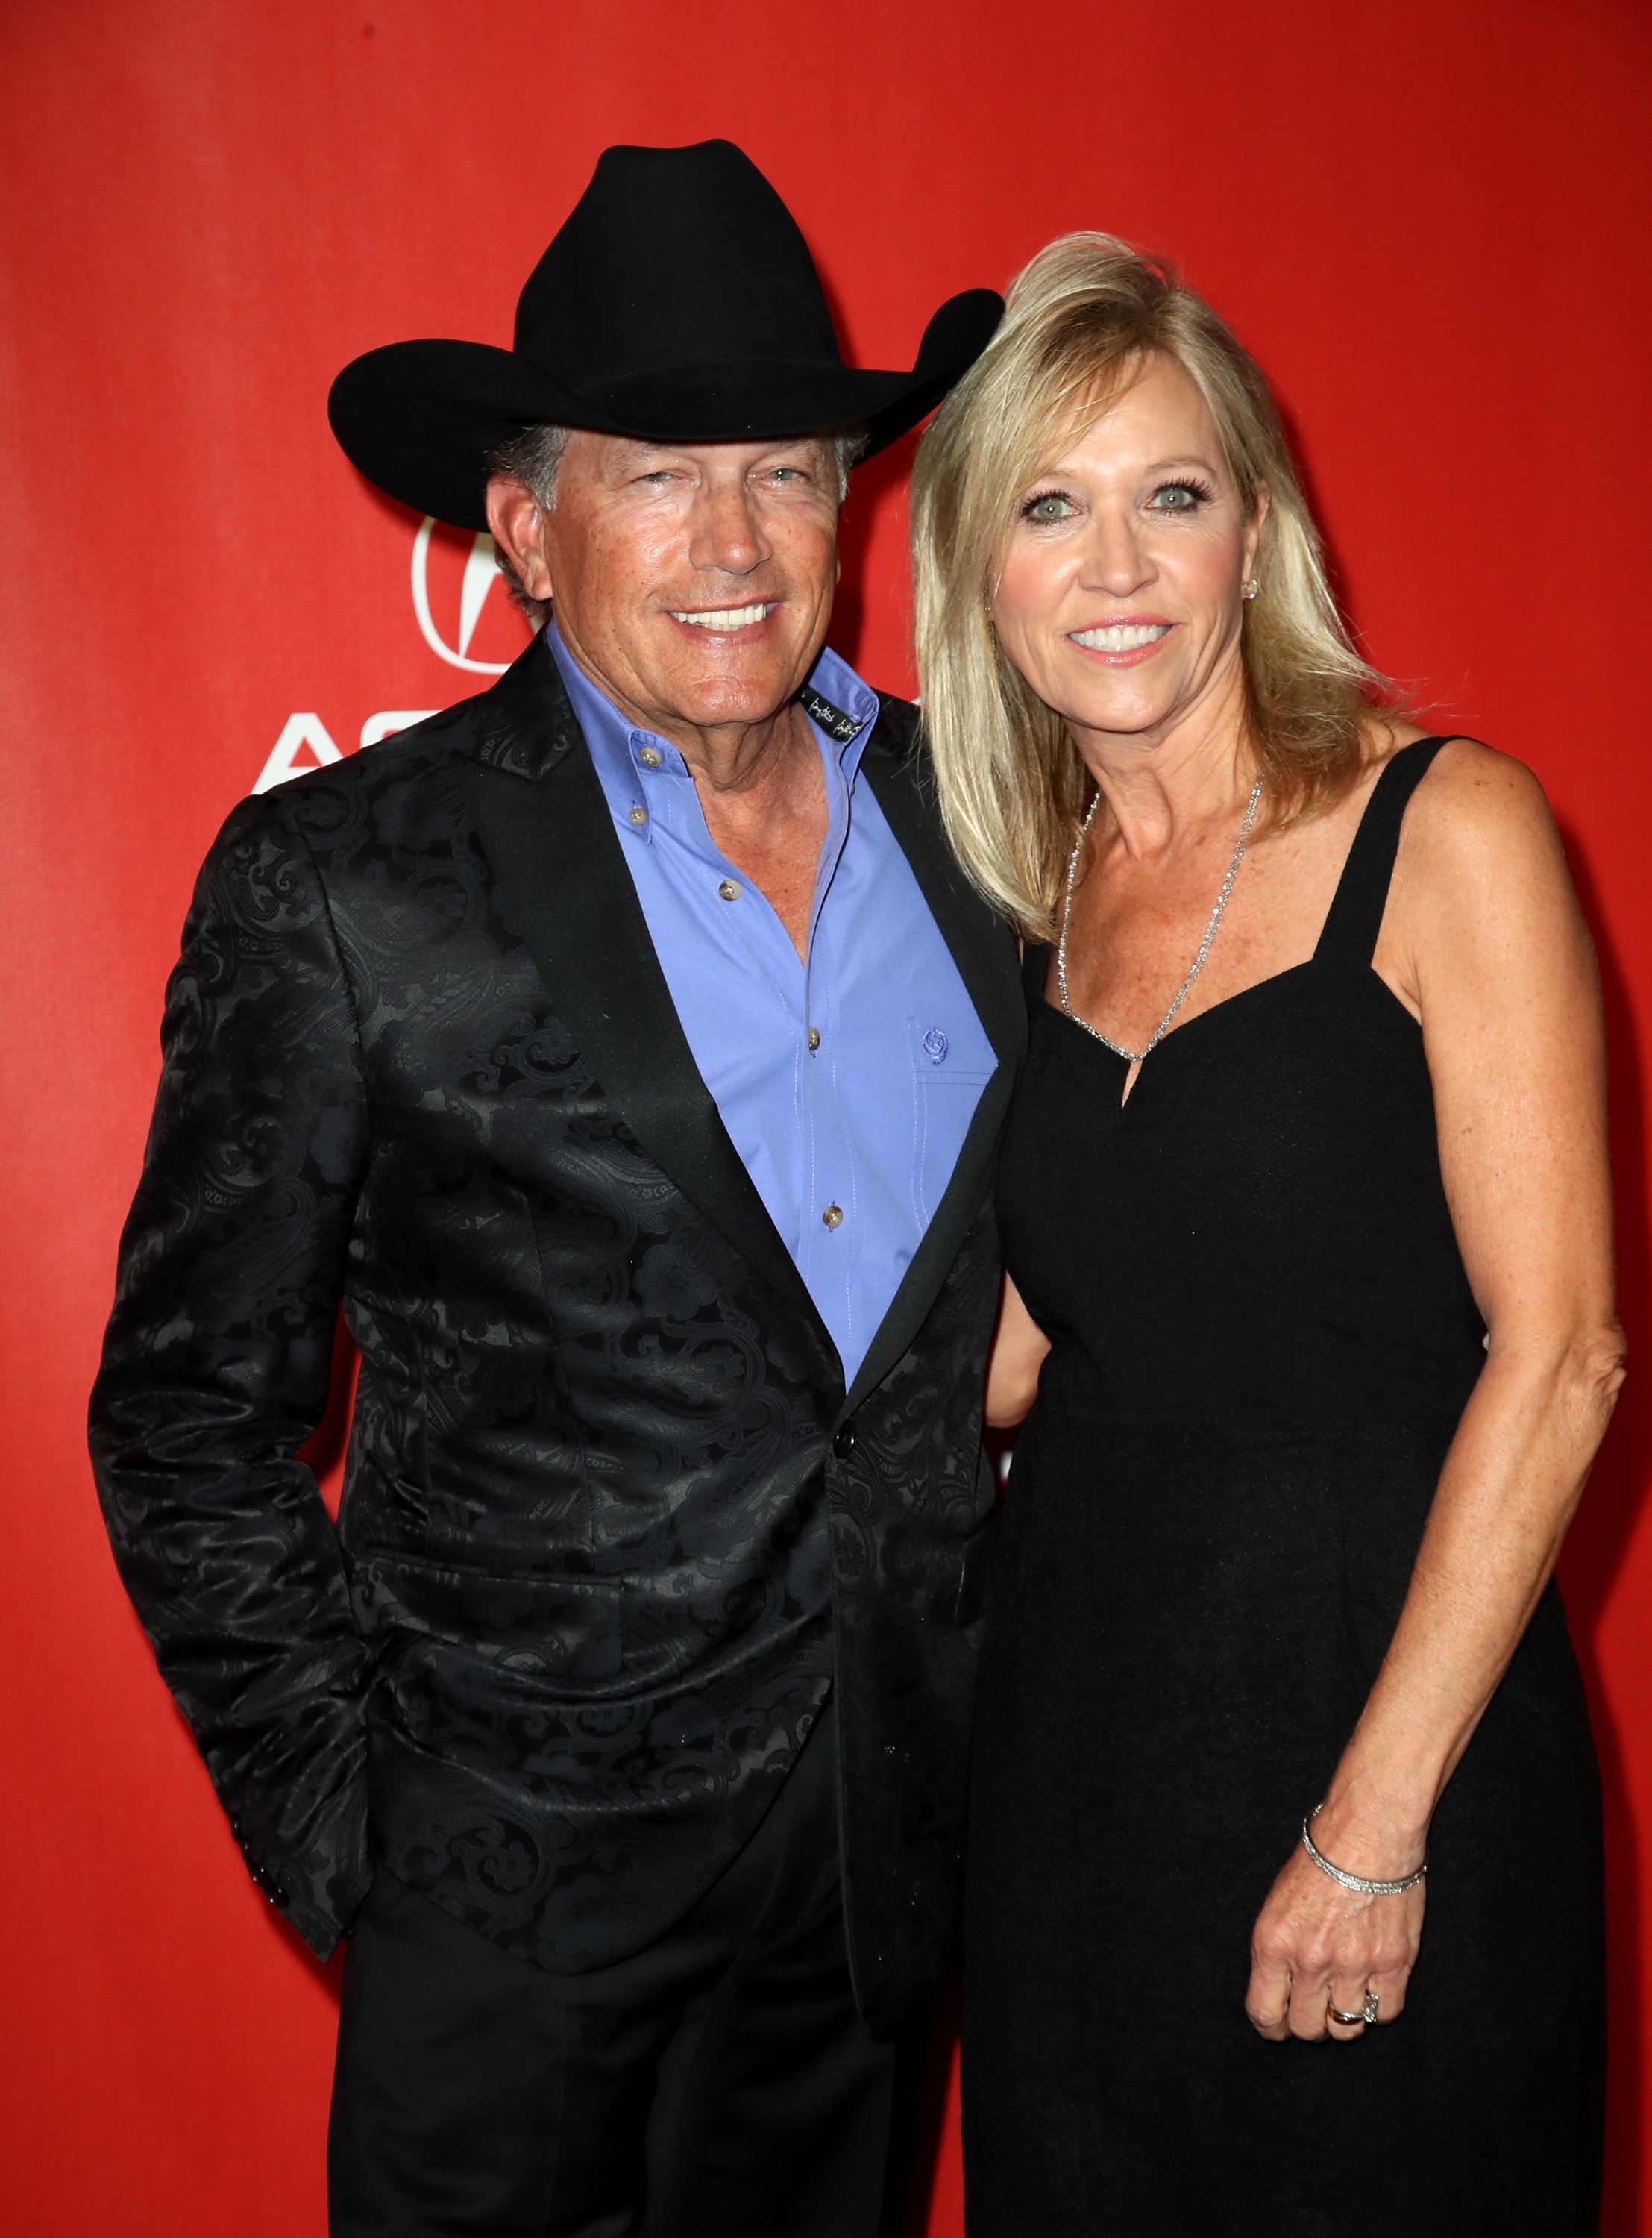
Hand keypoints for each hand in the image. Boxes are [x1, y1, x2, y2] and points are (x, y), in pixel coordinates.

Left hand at [1245, 1822, 1424, 2042]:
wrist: (1367, 1832)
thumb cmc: (1320, 1858)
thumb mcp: (1278, 1902)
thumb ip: (1280, 1951)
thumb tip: (1283, 1991)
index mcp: (1274, 1943)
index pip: (1264, 2012)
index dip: (1272, 2026)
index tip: (1279, 2025)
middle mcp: (1311, 1960)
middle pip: (1307, 2028)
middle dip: (1310, 2023)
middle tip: (1317, 2007)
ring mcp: (1354, 1965)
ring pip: (1346, 2027)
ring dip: (1345, 2015)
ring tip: (1347, 1992)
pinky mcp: (1393, 1962)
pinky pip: (1386, 2011)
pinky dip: (1381, 2004)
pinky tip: (1375, 1983)